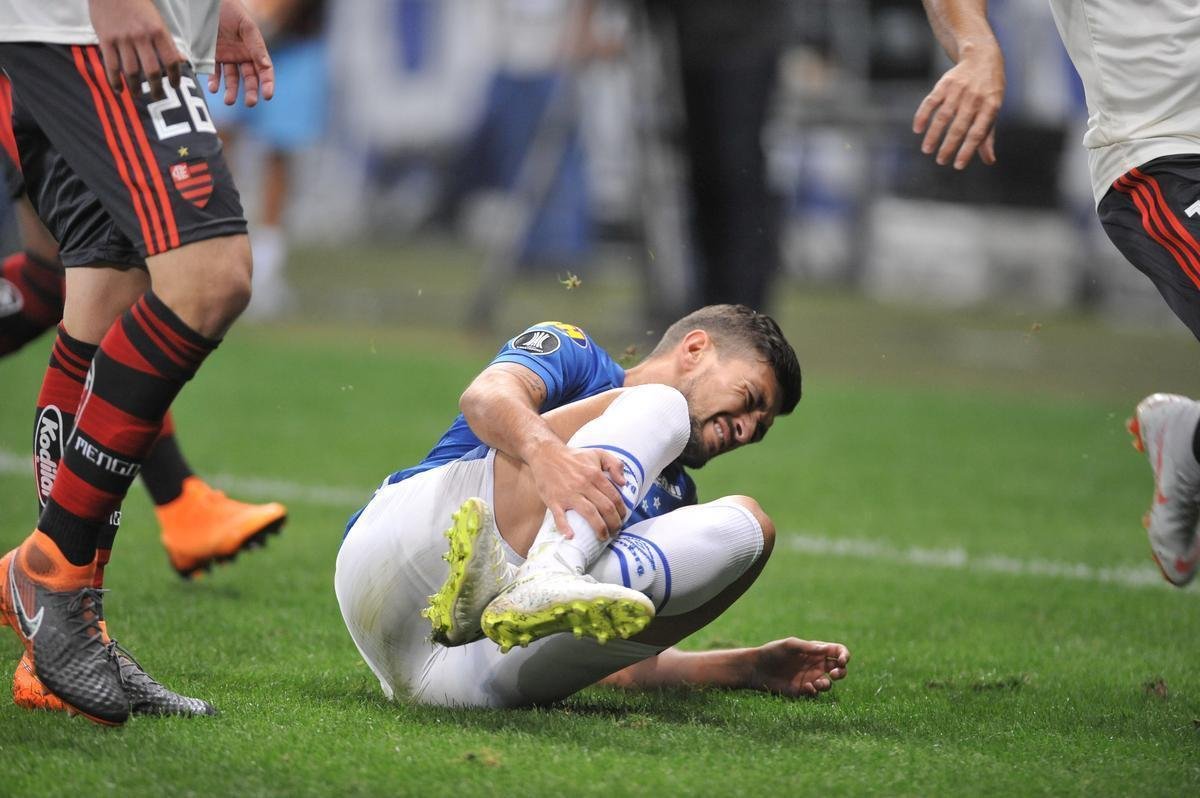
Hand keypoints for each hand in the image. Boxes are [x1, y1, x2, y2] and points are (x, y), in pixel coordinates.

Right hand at [88, 0, 184, 98]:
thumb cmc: (136, 4)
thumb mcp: (157, 20)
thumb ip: (167, 41)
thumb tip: (181, 60)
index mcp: (158, 31)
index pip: (171, 60)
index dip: (175, 76)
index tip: (175, 86)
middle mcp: (141, 37)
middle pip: (152, 70)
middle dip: (156, 88)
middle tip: (158, 97)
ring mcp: (122, 39)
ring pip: (131, 71)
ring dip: (136, 87)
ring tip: (139, 95)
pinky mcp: (105, 39)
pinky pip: (111, 65)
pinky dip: (115, 80)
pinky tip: (119, 89)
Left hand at [208, 0, 274, 106]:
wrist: (206, 2)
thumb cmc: (230, 9)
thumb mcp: (246, 25)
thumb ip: (255, 45)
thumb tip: (266, 66)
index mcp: (254, 50)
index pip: (265, 70)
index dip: (268, 83)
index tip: (268, 96)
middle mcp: (242, 56)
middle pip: (250, 78)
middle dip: (251, 92)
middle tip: (250, 103)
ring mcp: (226, 57)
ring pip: (232, 79)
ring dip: (232, 91)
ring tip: (228, 101)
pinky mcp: (210, 56)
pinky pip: (213, 72)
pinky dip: (214, 82)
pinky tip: (214, 88)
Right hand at [528, 443, 627, 540]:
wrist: (546, 454)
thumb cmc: (574, 456)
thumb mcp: (598, 453)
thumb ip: (615, 464)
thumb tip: (623, 483)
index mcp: (595, 474)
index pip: (614, 497)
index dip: (621, 511)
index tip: (622, 519)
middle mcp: (584, 484)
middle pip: (605, 507)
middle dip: (614, 523)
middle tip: (616, 531)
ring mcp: (568, 493)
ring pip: (589, 513)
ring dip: (599, 528)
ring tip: (604, 537)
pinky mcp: (554, 500)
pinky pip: (560, 516)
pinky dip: (565, 527)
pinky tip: (571, 536)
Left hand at [749, 638, 850, 697]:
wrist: (757, 668)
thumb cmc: (772, 652)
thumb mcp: (789, 645)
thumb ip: (807, 647)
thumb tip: (826, 650)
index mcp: (815, 651)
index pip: (837, 652)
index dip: (844, 656)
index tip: (842, 661)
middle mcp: (815, 665)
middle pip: (839, 669)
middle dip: (842, 672)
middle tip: (834, 674)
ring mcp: (810, 678)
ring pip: (829, 684)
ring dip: (827, 684)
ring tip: (817, 683)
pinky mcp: (802, 691)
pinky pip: (815, 694)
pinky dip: (815, 692)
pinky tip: (807, 688)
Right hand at [912, 40, 1004, 169]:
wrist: (981, 57)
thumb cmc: (988, 90)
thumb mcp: (993, 110)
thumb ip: (988, 135)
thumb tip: (990, 161)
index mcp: (990, 106)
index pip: (977, 133)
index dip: (967, 150)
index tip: (957, 165)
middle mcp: (974, 98)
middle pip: (959, 126)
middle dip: (949, 146)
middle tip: (941, 161)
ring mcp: (958, 90)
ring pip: (943, 116)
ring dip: (934, 134)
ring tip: (926, 150)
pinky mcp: (945, 84)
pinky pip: (931, 101)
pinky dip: (923, 115)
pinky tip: (917, 129)